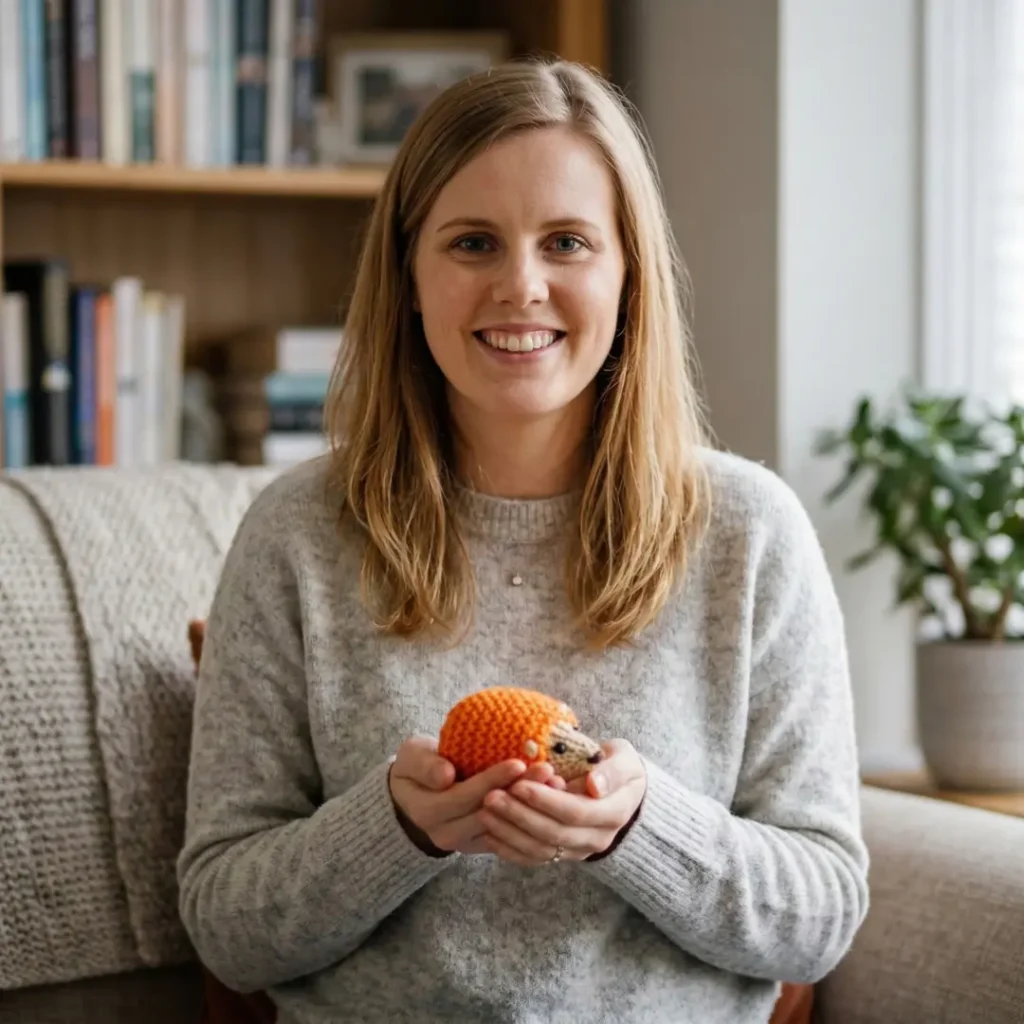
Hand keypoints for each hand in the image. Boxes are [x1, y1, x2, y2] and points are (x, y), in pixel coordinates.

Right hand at [388, 736, 565, 857]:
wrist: (412, 795)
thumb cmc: (415, 768)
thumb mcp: (411, 758)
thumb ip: (425, 765)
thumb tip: (445, 775)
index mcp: (428, 811)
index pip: (465, 796)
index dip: (492, 780)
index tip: (518, 762)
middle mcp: (447, 833)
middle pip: (490, 813)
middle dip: (521, 791)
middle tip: (548, 770)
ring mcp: (466, 842)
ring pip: (504, 825)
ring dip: (531, 805)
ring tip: (556, 783)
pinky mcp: (481, 844)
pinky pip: (508, 833)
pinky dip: (529, 815)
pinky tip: (551, 797)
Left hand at [477, 739, 646, 866]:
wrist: (624, 792)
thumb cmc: (619, 767)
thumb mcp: (624, 759)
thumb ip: (613, 770)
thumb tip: (595, 784)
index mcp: (614, 813)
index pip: (575, 812)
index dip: (545, 801)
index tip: (518, 785)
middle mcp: (597, 838)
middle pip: (554, 834)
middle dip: (520, 816)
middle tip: (491, 797)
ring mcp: (579, 851)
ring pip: (541, 850)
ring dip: (510, 834)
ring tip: (484, 813)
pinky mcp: (564, 855)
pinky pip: (535, 859)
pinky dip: (510, 850)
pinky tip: (489, 835)